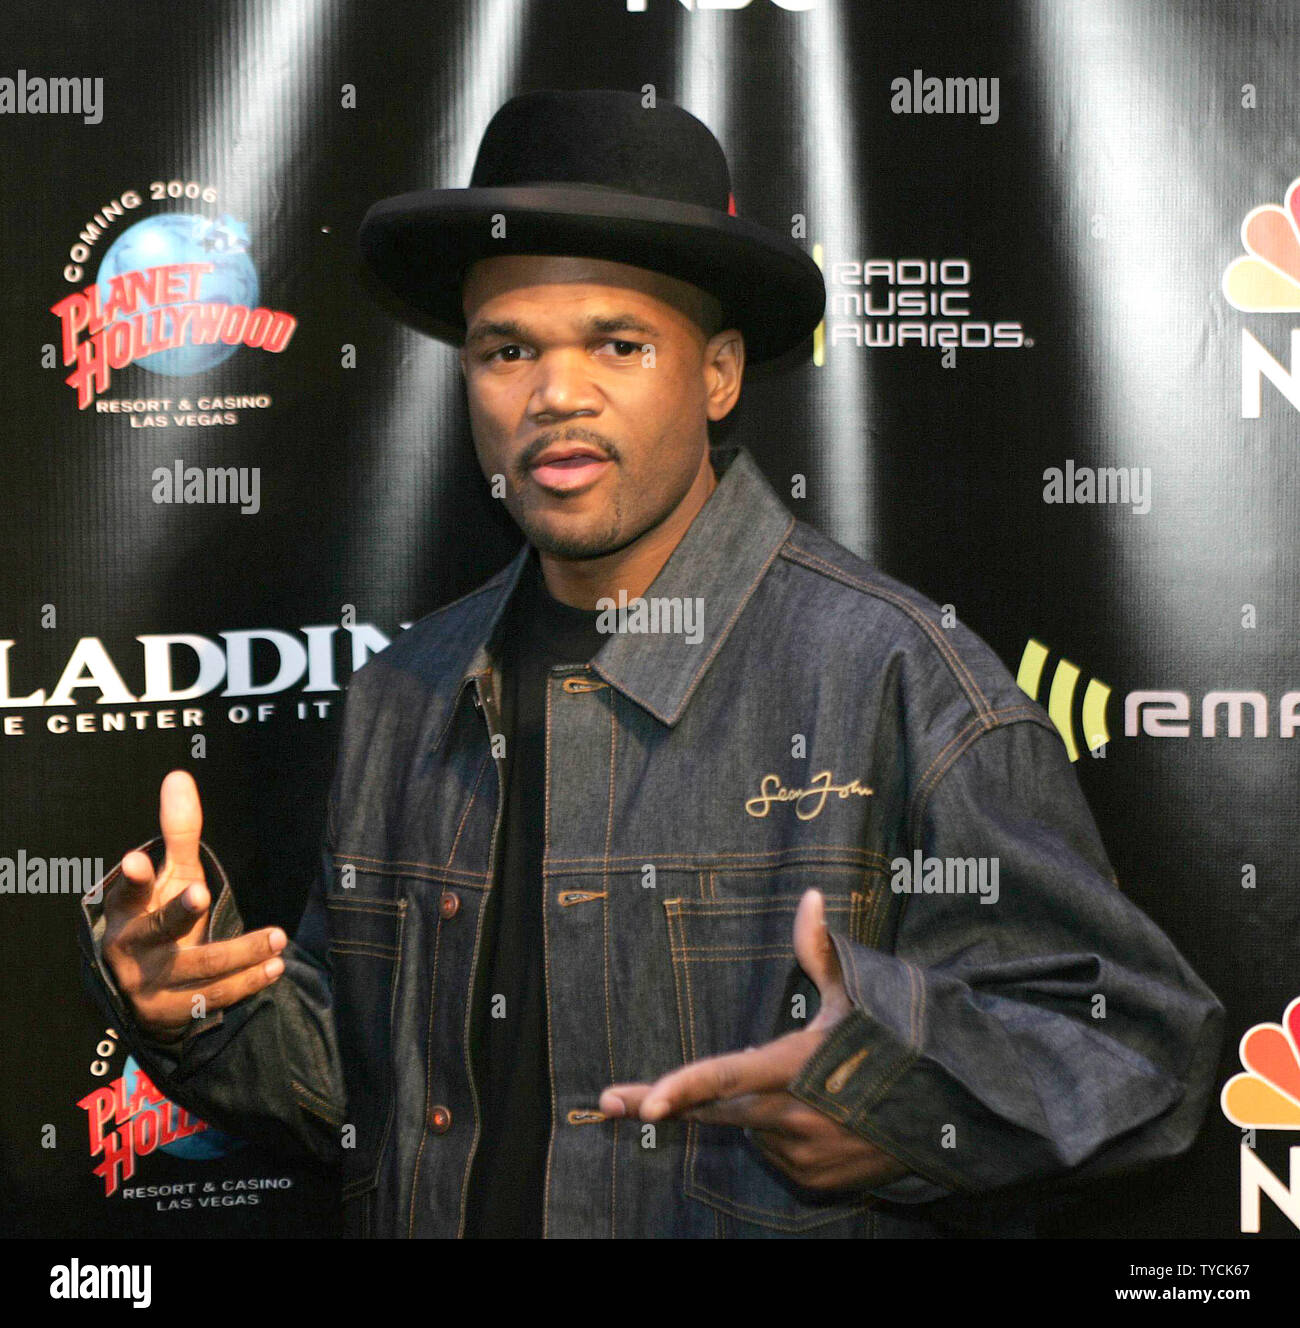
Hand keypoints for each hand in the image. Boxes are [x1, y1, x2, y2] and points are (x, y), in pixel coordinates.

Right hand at [101, 769, 285, 1043]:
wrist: (148, 990)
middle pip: (156, 931)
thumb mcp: (170, 874)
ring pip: (194, 969)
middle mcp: (132, 949)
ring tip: (277, 938)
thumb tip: (179, 776)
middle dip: (177, 912)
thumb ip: (178, 830)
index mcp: (126, 912)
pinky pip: (212, 999)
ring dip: (237, 953)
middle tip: (201, 892)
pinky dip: (245, 984)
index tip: (137, 859)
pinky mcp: (173, 1013)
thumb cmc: (162, 916)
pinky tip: (274, 967)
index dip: (131, 878)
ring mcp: (150, 986)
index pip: (125, 892)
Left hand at [600, 889, 909, 1192]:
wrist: (956, 1112)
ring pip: (752, 1128)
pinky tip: (819, 1115)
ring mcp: (804, 1156)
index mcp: (797, 1068)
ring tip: (807, 1085)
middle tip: (611, 1100)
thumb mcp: (859, 994)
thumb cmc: (899, 1042)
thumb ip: (820, 950)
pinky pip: (779, 1153)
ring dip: (755, 1109)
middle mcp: (794, 1117)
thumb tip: (809, 895)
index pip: (728, 1077)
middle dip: (661, 1104)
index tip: (641, 1106)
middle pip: (713, 1111)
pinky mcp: (815, 1181)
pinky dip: (782, 1133)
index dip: (683, 1089)